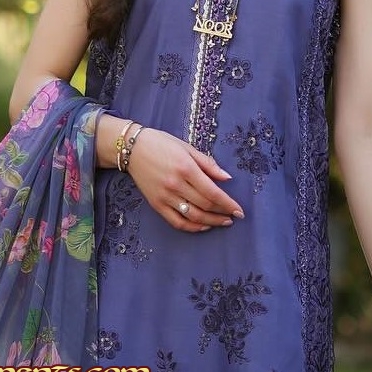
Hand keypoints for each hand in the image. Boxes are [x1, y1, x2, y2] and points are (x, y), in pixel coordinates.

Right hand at [126, 128, 243, 230]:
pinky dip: (192, 227)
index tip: (239, 210)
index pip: (212, 192)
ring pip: (193, 216)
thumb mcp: (187, 148)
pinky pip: (176, 221)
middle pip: (205, 205)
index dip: (228, 204)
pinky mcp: (156, 204)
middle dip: (222, 213)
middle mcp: (175, 184)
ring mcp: (165, 196)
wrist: (132, 149)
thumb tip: (227, 178)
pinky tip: (203, 226)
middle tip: (233, 215)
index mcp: (186, 168)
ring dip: (211, 222)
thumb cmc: (161, 144)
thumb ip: (208, 164)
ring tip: (222, 222)